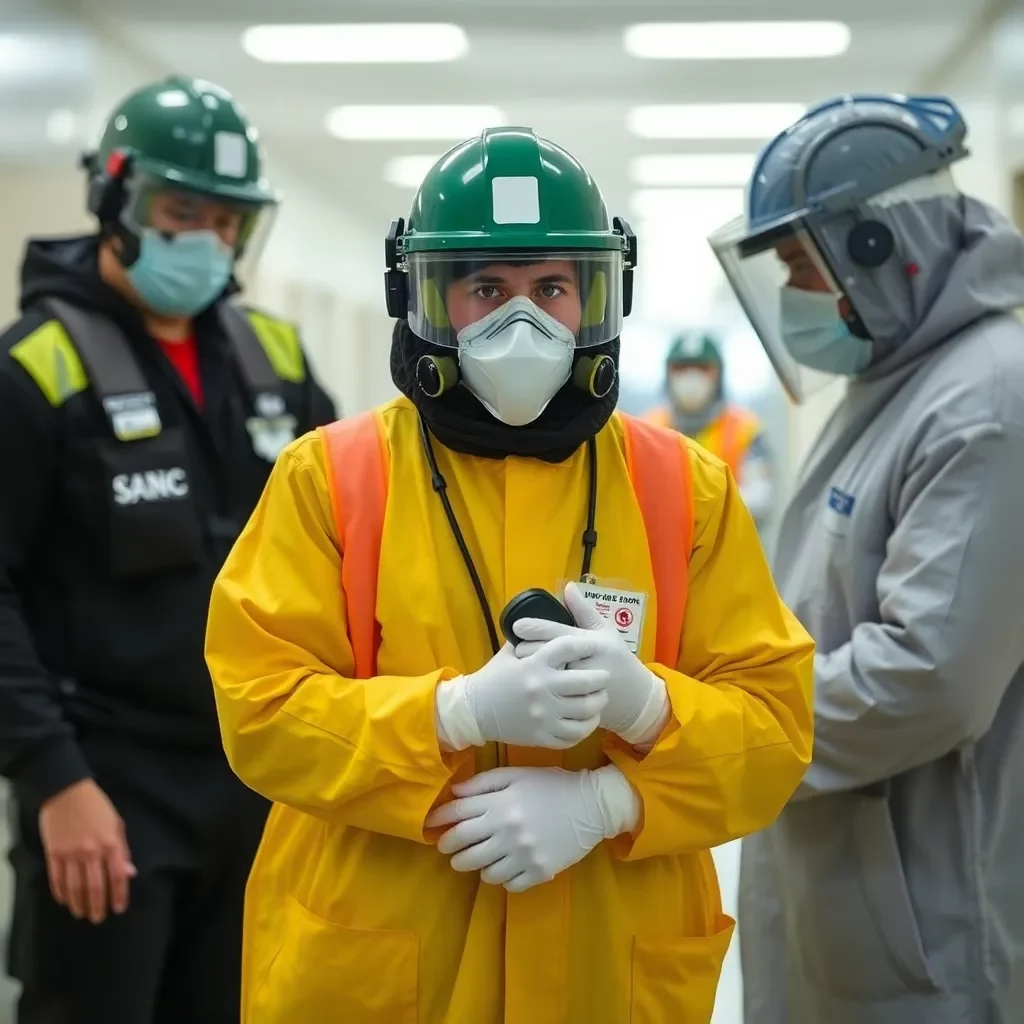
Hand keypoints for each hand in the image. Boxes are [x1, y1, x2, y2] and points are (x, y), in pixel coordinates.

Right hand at [38, 779, 136, 923]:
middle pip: (95, 886)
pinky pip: (57, 878)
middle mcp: (92, 851)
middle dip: (98, 905)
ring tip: (82, 913)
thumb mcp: (117, 824)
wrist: (66, 791)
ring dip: (79, 903)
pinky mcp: (53, 853)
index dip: (119, 895)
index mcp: (111, 843)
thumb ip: (123, 850)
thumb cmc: (97, 807)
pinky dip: (61, 892)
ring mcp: (71, 853)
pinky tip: (64, 901)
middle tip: (98, 918)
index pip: (117, 876)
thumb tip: (130, 873)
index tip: (119, 909)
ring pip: (75, 887)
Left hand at [426, 765, 637, 891]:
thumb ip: (483, 782)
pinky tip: (503, 868)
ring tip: (475, 859)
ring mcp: (524, 855)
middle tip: (449, 848)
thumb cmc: (550, 784)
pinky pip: (508, 884)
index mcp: (501, 804)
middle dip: (450, 849)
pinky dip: (501, 878)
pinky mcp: (539, 872)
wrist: (591, 805)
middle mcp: (508, 831)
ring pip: (483, 871)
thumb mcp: (517, 774)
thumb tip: (454, 793)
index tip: (431, 826)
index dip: (440, 820)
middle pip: (464, 848)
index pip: (458, 815)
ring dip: (474, 866)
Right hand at [436, 638, 608, 749]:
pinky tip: (589, 719)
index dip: (585, 644)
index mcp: (534, 664)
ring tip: (601, 697)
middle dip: (601, 678)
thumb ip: (532, 639)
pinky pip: (574, 734)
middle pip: (585, 682)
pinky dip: (587, 727)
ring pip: (585, 711)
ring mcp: (543, 715)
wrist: (475, 710)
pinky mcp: (542, 736)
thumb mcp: (510, 652)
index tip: (594, 645)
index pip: (568, 647)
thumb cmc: (495, 677)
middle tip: (605, 676)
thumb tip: (551, 619)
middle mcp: (541, 689)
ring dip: (598, 703)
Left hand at [513, 582, 664, 741]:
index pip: (556, 632)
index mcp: (590, 643)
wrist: (634, 698)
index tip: (517, 626)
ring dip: (528, 670)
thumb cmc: (616, 658)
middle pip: (545, 655)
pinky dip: (539, 689)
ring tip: (518, 665)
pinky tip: (530, 684)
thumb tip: (568, 586)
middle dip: (525, 651)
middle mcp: (582, 665)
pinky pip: (551, 697)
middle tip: (515, 648)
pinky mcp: (575, 706)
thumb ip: (584, 610)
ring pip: (545, 676)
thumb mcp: (605, 631)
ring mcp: (578, 689)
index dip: (533, 628)